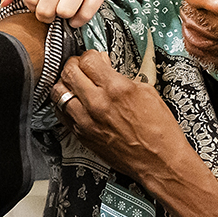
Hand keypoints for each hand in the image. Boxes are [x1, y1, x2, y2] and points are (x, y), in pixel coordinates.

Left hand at [0, 0, 130, 28]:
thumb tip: (4, 1)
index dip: (32, 5)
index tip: (39, 1)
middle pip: (46, 8)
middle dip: (45, 14)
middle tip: (50, 9)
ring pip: (65, 12)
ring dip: (63, 16)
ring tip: (63, 8)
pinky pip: (85, 15)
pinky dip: (78, 20)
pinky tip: (76, 11)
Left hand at [52, 51, 195, 188]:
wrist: (159, 161)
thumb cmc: (159, 131)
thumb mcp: (147, 92)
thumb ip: (122, 77)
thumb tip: (107, 68)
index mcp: (116, 89)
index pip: (88, 59)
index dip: (91, 55)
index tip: (95, 58)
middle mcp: (97, 103)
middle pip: (69, 72)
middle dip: (74, 64)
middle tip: (81, 66)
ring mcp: (86, 120)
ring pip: (58, 92)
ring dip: (66, 83)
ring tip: (75, 83)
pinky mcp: (81, 134)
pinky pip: (61, 112)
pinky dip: (64, 103)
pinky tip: (73, 101)